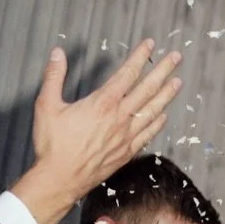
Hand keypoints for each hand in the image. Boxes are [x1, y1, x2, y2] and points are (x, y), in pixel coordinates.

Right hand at [11, 41, 182, 223]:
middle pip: (147, 89)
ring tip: (177, 82)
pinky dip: (158, 122)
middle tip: (176, 58)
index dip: (140, 57)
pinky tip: (164, 115)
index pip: (127, 74)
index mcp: (102, 103)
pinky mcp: (127, 152)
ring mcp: (126, 137)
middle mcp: (119, 118)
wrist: (62, 179)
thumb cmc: (53, 144)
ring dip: (166, 95)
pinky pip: (148, 134)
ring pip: (152, 111)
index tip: (150, 43)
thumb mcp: (46, 105)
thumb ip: (53, 76)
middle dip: (162, 71)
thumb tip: (57, 53)